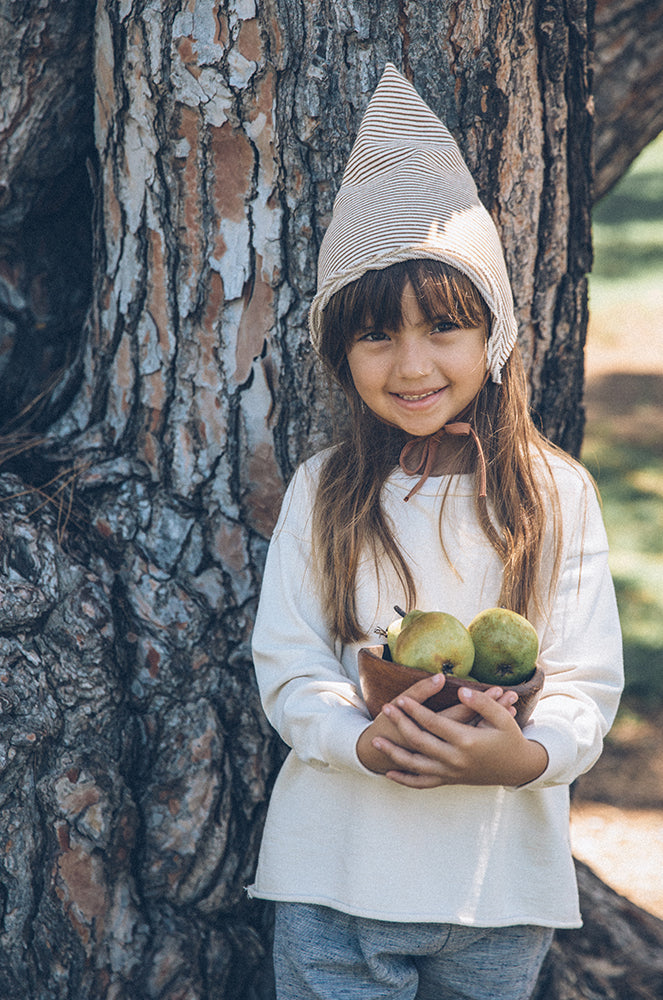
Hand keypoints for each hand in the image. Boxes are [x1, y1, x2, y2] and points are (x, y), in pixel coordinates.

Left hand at [356, 674, 519, 775]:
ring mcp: (452, 773)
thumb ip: (482, 703)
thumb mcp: (502, 718)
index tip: (401, 698)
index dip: (416, 710)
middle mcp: (456, 759)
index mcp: (468, 741)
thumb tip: (462, 690)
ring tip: (376, 740)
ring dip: (394, 754)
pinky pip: (423, 783)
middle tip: (386, 709)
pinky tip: (389, 772)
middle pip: (420, 742)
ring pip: (416, 765)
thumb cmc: (510, 739)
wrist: (518, 768)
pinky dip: (405, 779)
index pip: (434, 723)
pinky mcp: (450, 780)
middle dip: (400, 725)